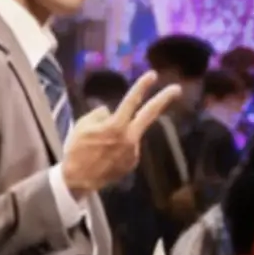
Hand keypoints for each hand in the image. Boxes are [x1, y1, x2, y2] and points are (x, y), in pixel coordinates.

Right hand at [60, 73, 180, 195]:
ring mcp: (134, 151)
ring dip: (121, 135)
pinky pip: (127, 148)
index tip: (152, 74)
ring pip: (131, 134)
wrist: (78, 180)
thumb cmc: (77, 151)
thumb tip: (110, 112)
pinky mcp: (132, 162)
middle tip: (176, 88)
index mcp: (116, 125)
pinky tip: (105, 156)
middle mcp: (130, 137)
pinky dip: (118, 149)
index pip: (131, 101)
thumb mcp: (80, 127)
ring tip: (100, 148)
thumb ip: (98, 115)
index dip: (142, 86)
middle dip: (163, 99)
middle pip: (150, 114)